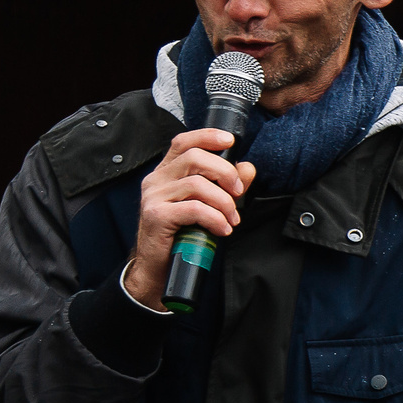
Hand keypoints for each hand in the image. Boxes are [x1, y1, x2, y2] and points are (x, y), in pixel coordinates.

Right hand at [125, 128, 257, 309]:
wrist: (160, 266)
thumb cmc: (183, 233)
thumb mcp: (209, 205)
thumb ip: (228, 185)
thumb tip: (248, 168)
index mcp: (167, 172)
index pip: (184, 142)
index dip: (207, 137)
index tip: (230, 141)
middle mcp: (156, 179)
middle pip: (194, 158)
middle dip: (225, 173)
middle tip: (238, 193)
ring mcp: (154, 196)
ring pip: (196, 184)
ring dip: (224, 202)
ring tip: (231, 219)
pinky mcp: (156, 215)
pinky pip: (193, 208)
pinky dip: (215, 219)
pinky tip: (221, 229)